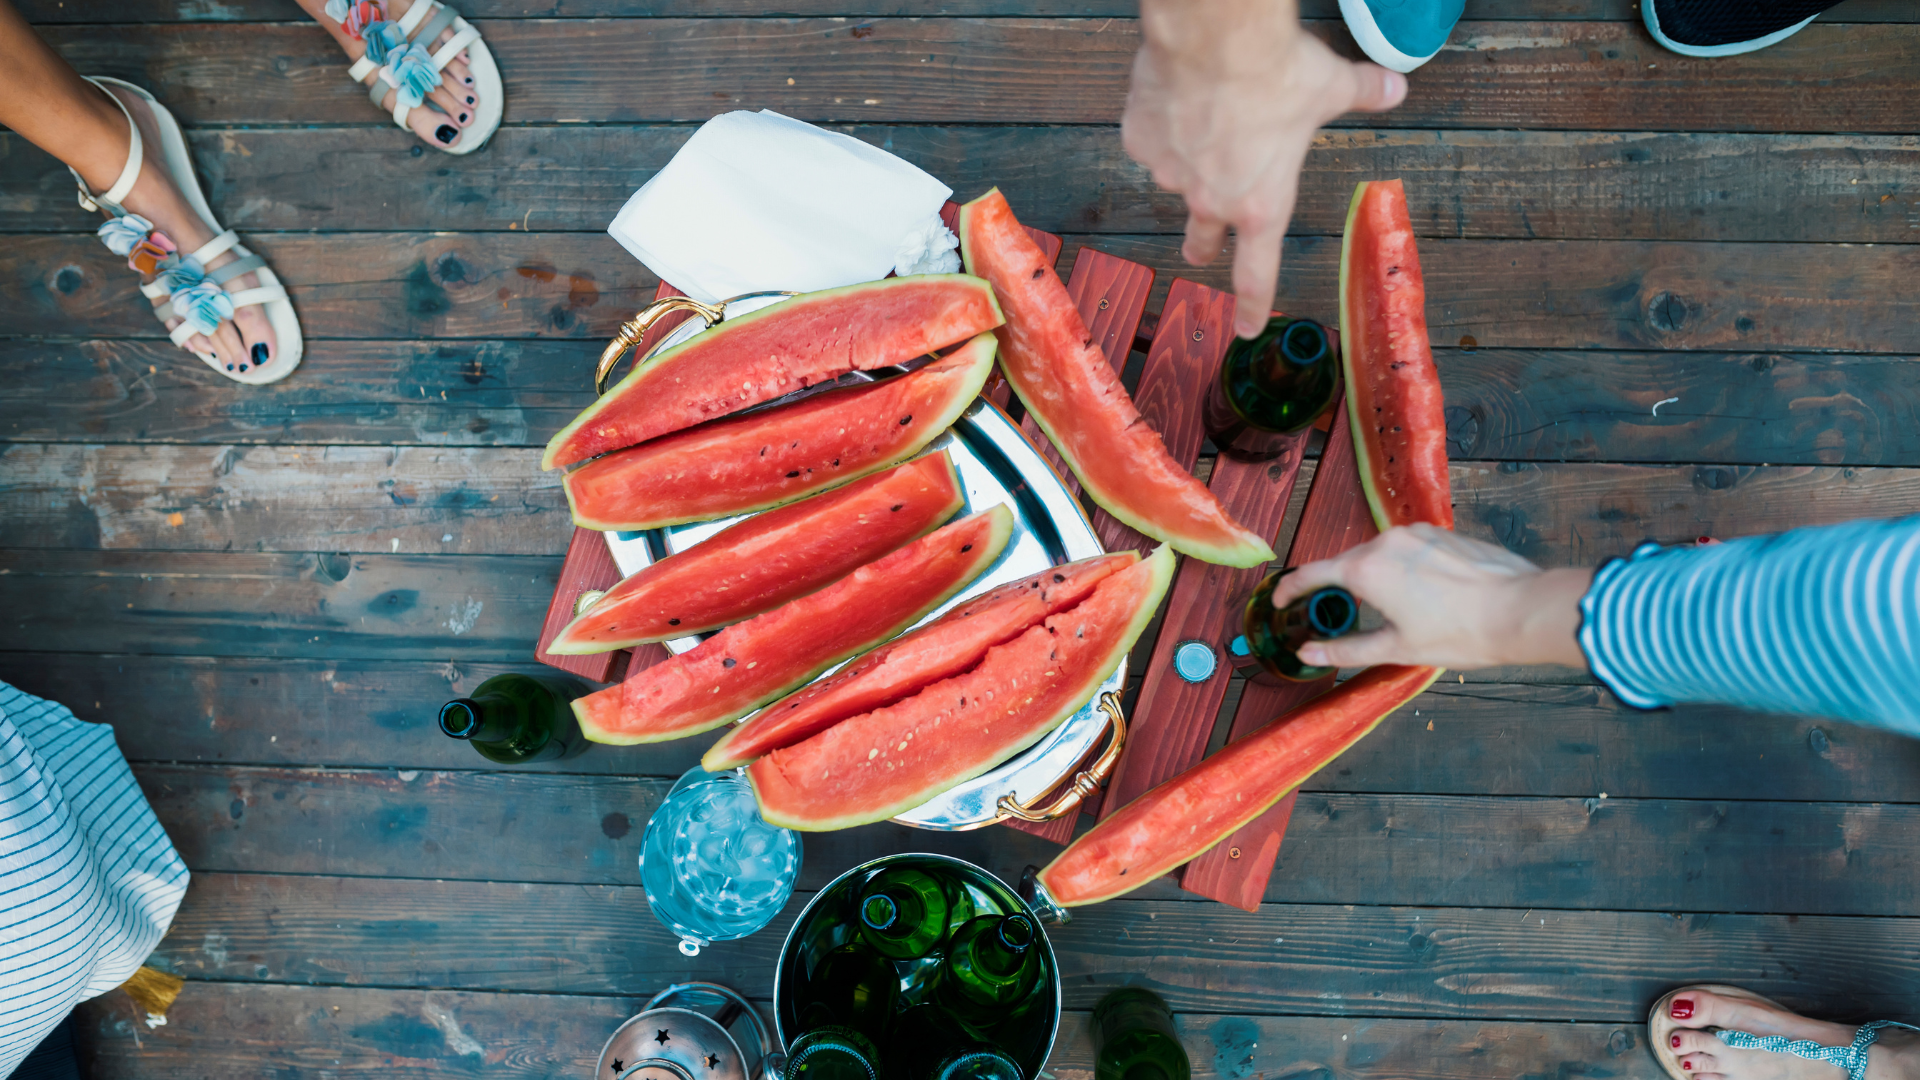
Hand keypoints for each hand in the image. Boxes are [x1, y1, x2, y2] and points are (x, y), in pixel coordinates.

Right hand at [1122, 0, 1407, 337]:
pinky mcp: (1141, 140)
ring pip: (1176, 179)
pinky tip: (1175, 101)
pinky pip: (1150, 141)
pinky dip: (1161, 126)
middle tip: (1199, 249)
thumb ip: (1362, 93)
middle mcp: (1212, 200)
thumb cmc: (1278, 74)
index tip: (1245, 326)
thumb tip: (1393, 88)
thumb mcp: (1331, 88)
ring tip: (1200, 126)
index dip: (1251, 304)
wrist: (1217, 41)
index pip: (1256, 273)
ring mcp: (1171, 173)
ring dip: (1187, 166)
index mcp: (1262, 205)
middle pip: (1203, 239)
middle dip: (1202, 246)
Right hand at [1266, 525, 1594, 669]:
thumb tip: (1308, 653)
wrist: (1520, 609)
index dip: (1291, 589)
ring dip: (1376, 577)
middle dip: (1341, 588)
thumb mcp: (1397, 648)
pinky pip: (1409, 549)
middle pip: (1348, 562)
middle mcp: (1387, 541)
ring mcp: (1417, 532)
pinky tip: (1423, 594)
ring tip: (1391, 609)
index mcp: (1367, 568)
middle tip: (1339, 614)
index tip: (1280, 601)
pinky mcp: (1443, 533)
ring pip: (1381, 554)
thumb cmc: (1459, 633)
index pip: (1312, 573)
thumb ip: (1346, 649)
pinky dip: (1404, 568)